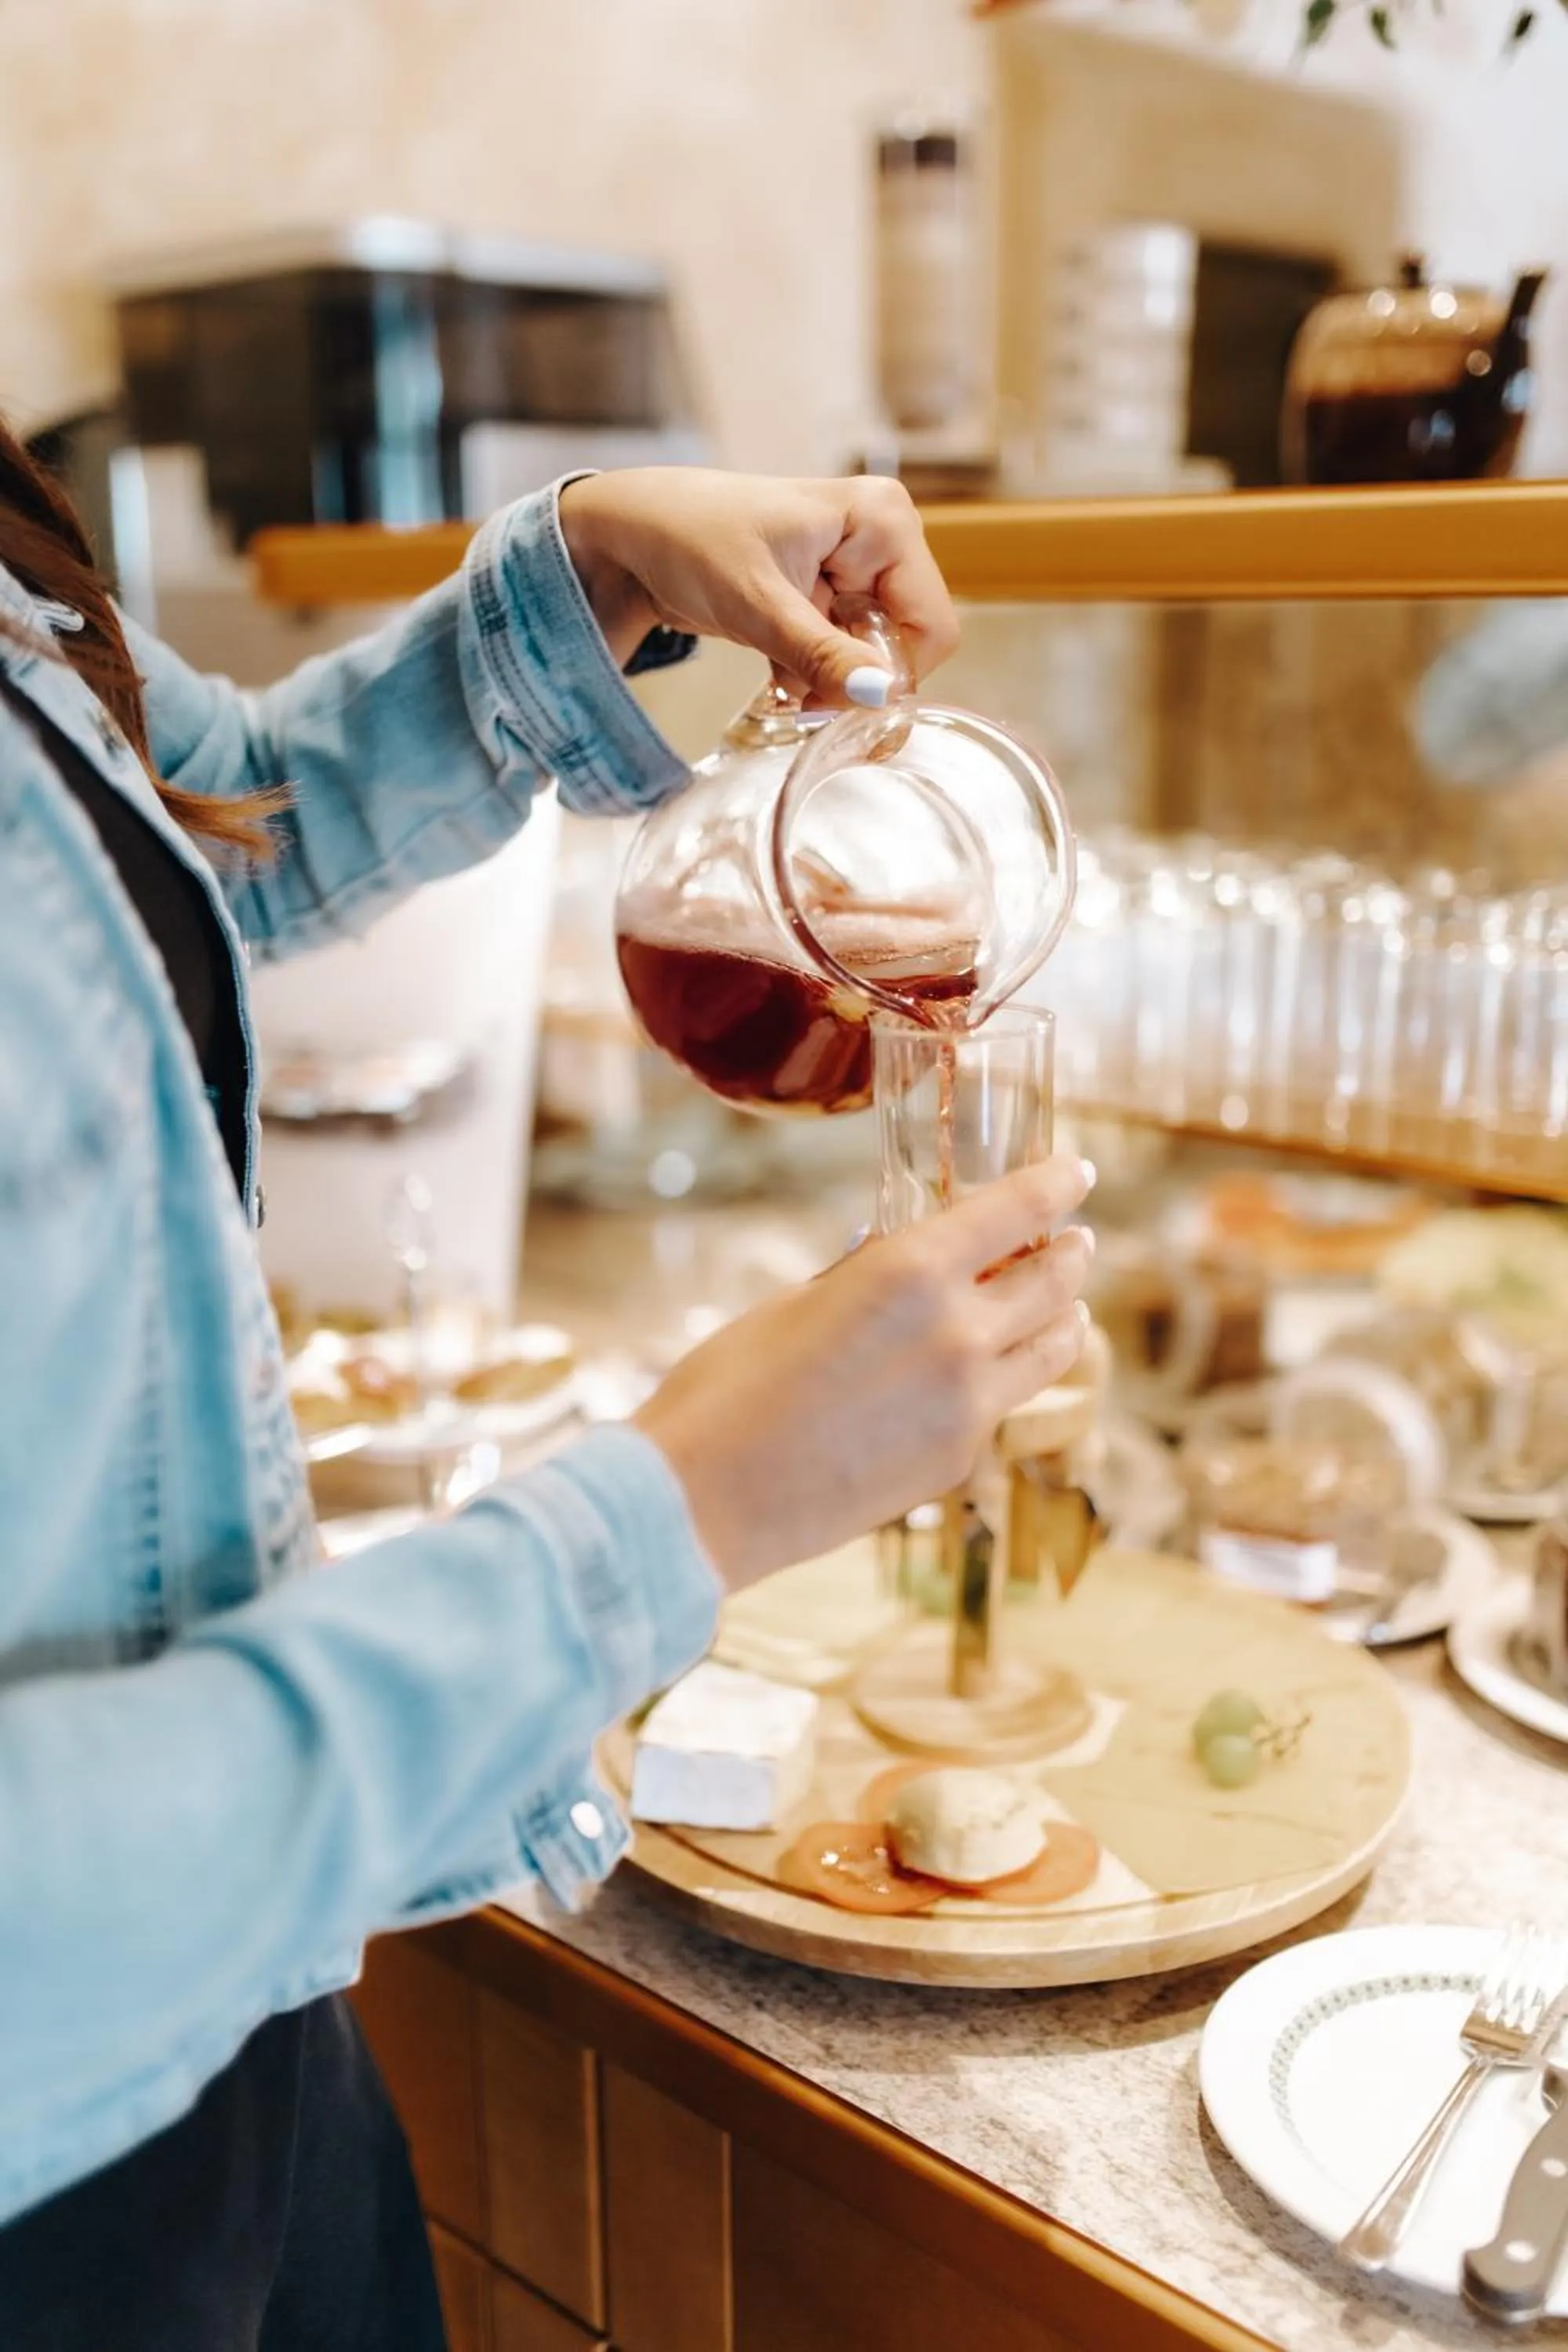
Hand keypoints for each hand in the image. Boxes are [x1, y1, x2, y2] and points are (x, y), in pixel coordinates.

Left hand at [557, 469, 958, 705]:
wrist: (634, 534)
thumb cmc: (690, 539)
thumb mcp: (758, 603)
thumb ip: (822, 653)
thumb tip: (882, 697)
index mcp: (883, 520)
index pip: (931, 626)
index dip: (893, 674)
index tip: (839, 702)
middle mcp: (880, 542)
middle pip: (904, 645)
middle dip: (856, 682)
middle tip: (803, 704)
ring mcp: (855, 572)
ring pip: (872, 658)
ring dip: (831, 687)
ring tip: (783, 689)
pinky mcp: (827, 599)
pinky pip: (843, 658)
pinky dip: (814, 680)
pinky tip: (779, 683)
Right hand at [634, 1155, 1094, 1586]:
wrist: (708, 1500)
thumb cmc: (729, 1388)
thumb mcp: (798, 1302)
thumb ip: (866, 1274)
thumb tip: (899, 1252)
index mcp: (911, 1272)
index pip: (1019, 1211)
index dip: (1056, 1183)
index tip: (1075, 1171)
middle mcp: (959, 1333)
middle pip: (1054, 1280)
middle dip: (1070, 1252)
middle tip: (1076, 1239)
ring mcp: (969, 1405)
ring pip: (1054, 1348)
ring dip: (1064, 1316)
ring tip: (1064, 1306)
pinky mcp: (959, 1460)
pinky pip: (1004, 1403)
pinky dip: (1008, 1376)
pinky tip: (990, 1373)